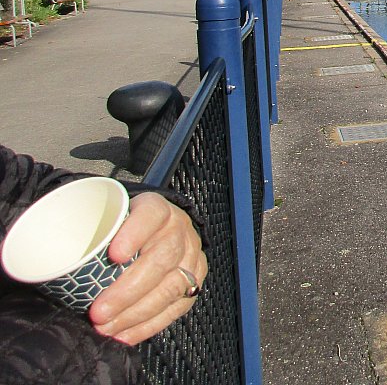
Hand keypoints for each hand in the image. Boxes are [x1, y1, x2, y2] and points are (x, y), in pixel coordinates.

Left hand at [89, 192, 206, 344]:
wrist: (159, 229)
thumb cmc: (125, 227)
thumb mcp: (108, 218)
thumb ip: (85, 231)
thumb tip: (36, 253)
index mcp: (157, 208)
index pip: (151, 215)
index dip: (135, 234)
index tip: (113, 255)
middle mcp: (179, 230)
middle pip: (161, 259)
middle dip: (128, 290)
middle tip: (98, 311)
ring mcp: (190, 256)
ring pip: (171, 286)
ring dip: (137, 312)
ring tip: (107, 327)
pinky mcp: (195, 280)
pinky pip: (177, 307)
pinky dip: (149, 325)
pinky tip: (125, 333)